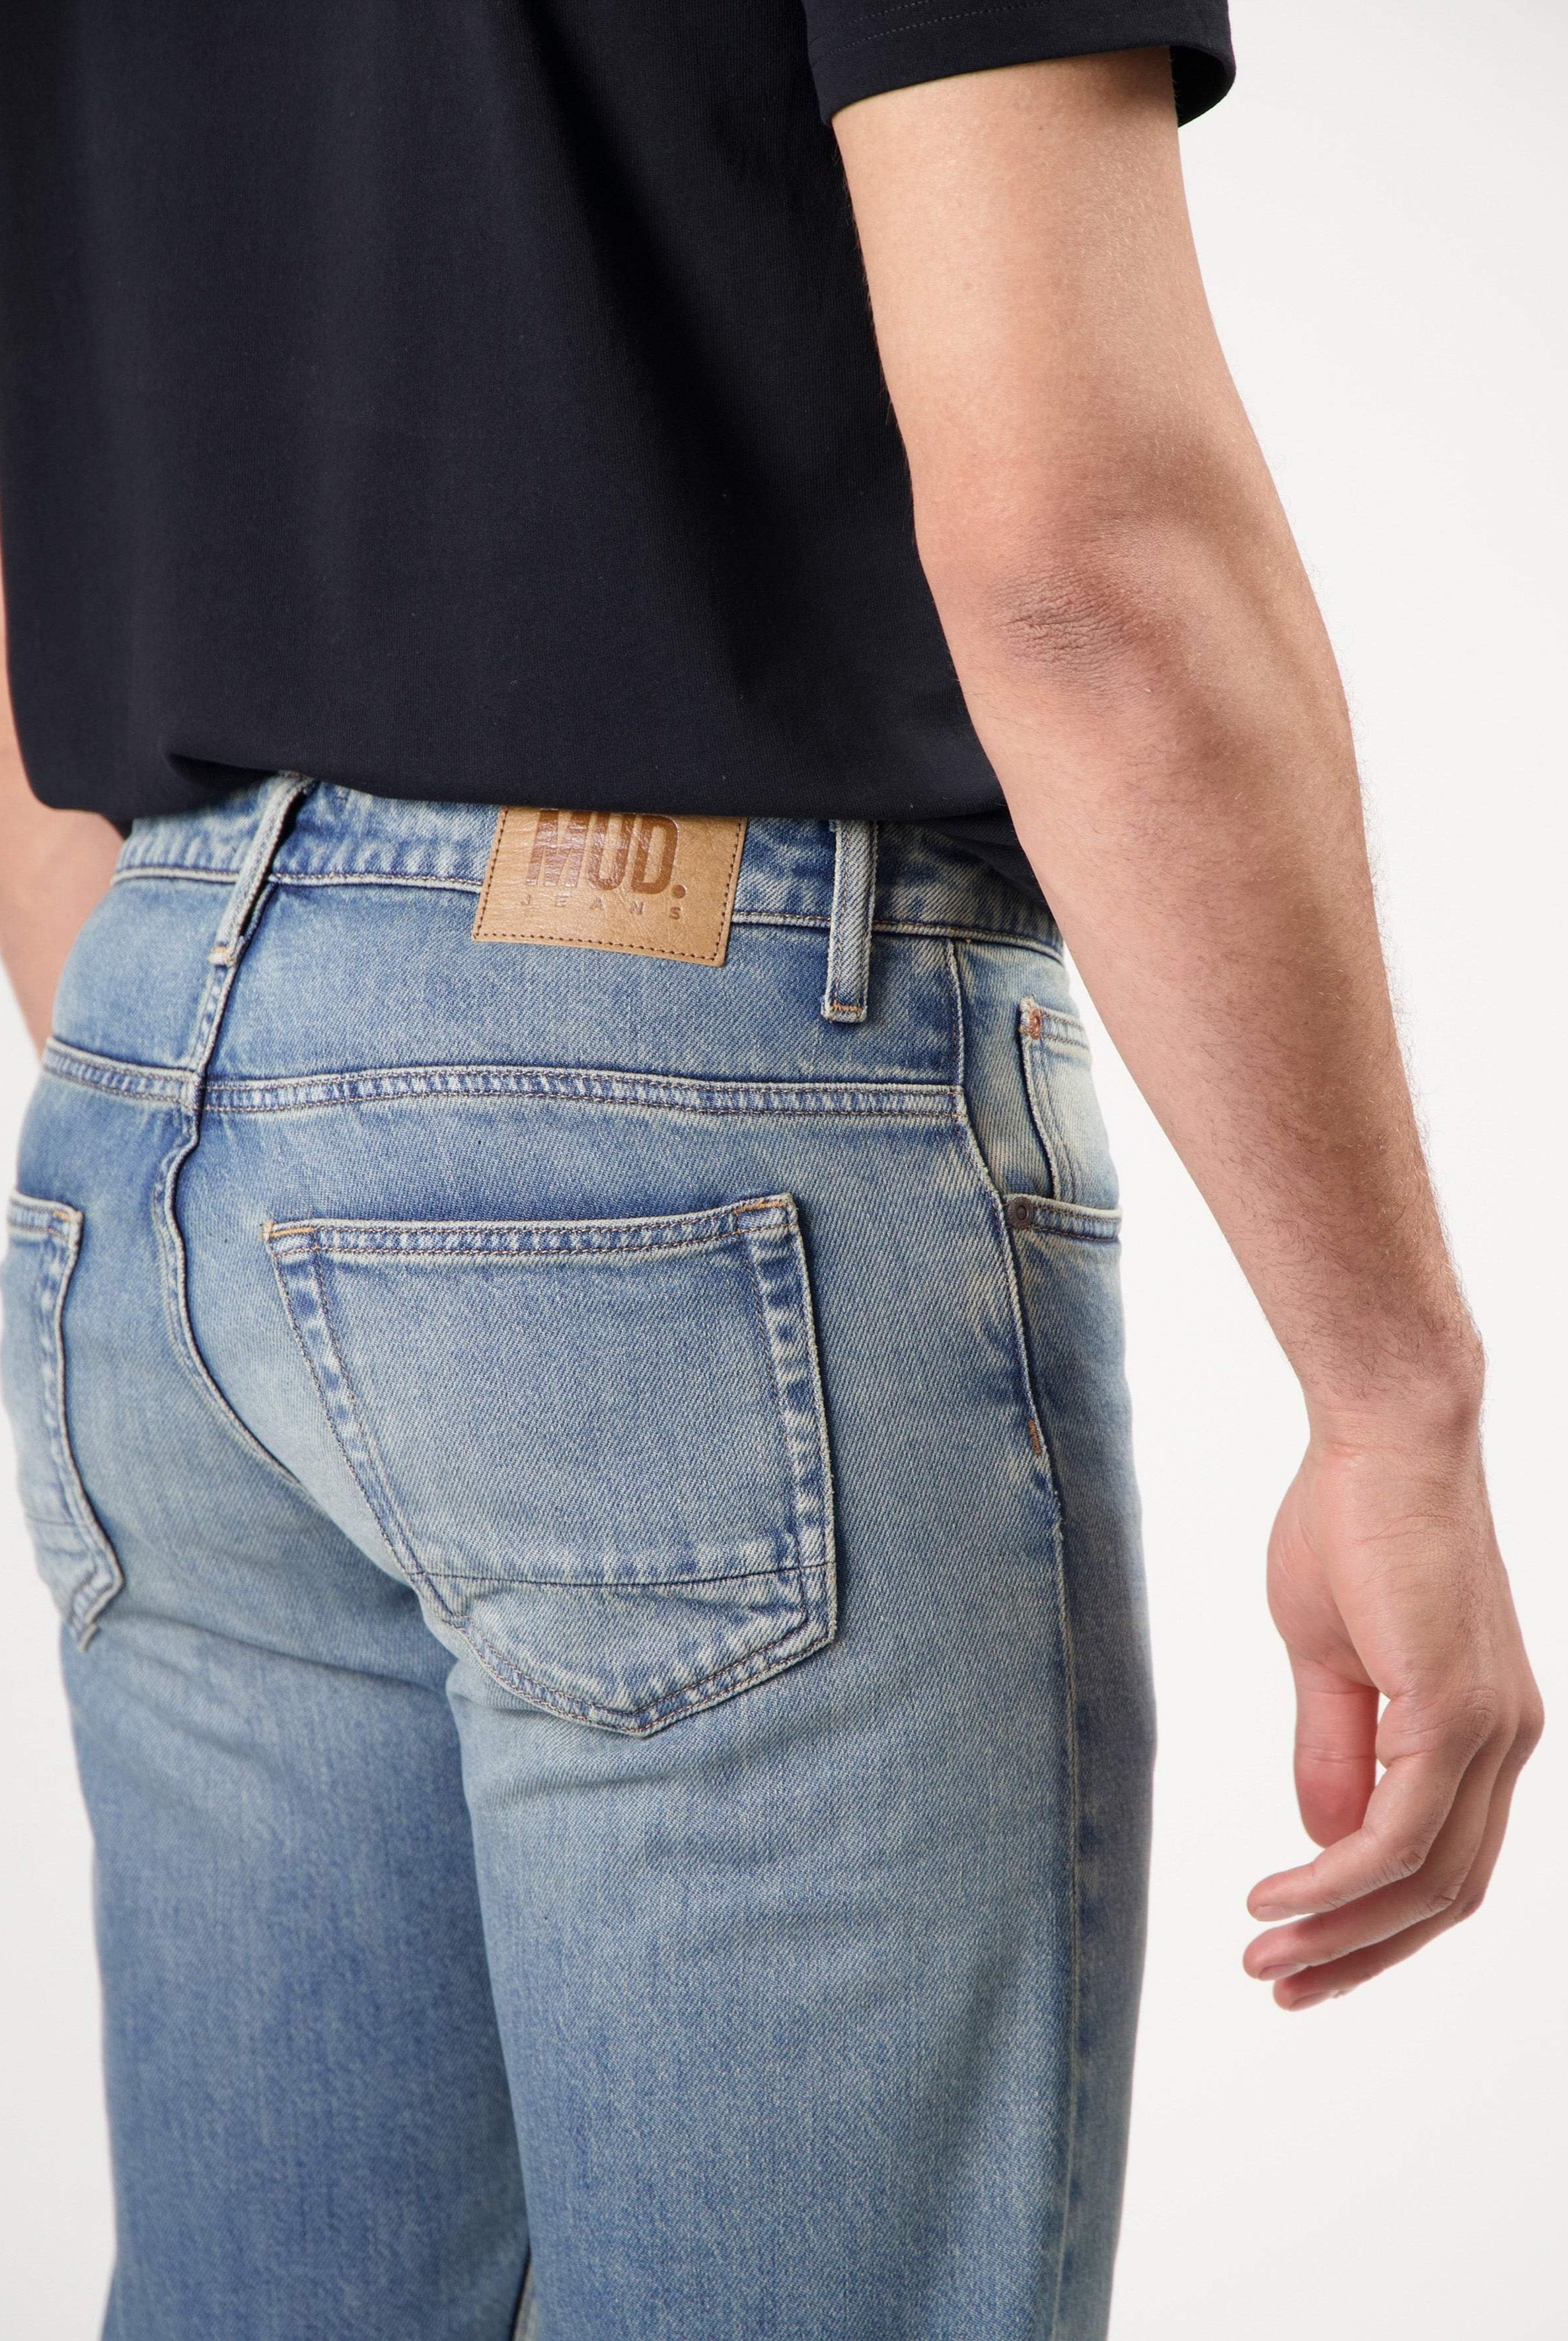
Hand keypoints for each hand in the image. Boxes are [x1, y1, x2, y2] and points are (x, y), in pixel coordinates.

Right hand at [1244, 1397, 1541, 2009]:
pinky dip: (1338, 1880)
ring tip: (1264, 1951)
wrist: (1383, 1436)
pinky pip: (1400, 1834)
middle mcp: (1507, 1743)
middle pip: (1446, 1894)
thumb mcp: (1328, 1659)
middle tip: (1280, 1984)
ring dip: (1341, 1931)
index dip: (1375, 1925)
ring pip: (1427, 1880)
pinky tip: (1278, 1893)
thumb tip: (1325, 1843)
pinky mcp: (1456, 1713)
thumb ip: (1336, 1751)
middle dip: (1359, 1954)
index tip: (1298, 1952)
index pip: (1446, 1865)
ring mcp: (1492, 1732)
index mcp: (1485, 1731)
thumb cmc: (1352, 1524)